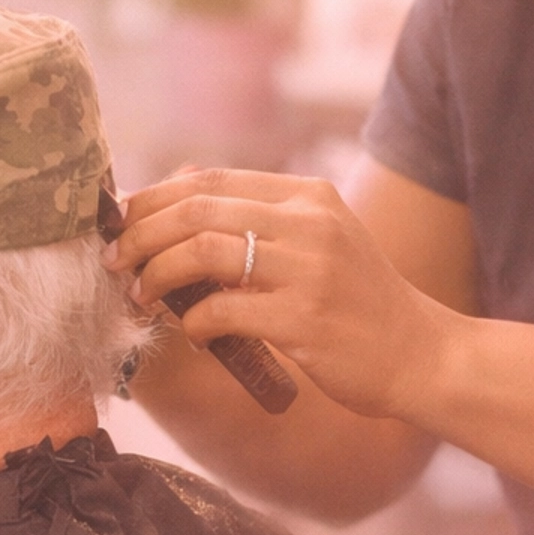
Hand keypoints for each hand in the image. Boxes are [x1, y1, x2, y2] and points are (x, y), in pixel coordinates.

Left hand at [104, 168, 455, 425]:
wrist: (419, 355)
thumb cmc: (355, 303)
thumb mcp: (318, 242)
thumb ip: (258, 221)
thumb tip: (172, 202)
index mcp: (309, 194)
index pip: (210, 180)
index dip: (153, 199)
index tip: (120, 225)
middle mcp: (311, 221)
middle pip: (196, 209)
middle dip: (140, 235)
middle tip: (114, 262)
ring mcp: (310, 269)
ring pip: (202, 252)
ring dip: (156, 275)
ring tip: (140, 296)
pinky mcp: (305, 320)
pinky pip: (222, 310)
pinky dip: (192, 321)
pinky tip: (192, 332)